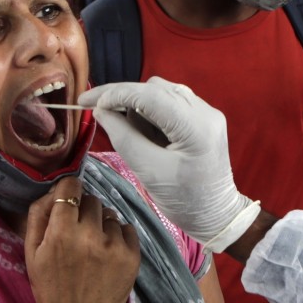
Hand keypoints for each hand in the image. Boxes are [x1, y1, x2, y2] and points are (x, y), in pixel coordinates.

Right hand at [25, 177, 139, 302]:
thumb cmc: (49, 287)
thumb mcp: (31, 252)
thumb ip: (39, 214)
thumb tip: (55, 188)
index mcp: (62, 232)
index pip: (71, 187)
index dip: (68, 192)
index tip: (69, 201)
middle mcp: (91, 234)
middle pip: (91, 200)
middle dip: (84, 211)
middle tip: (78, 232)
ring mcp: (115, 245)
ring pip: (110, 215)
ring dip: (102, 225)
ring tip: (93, 248)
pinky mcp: (133, 255)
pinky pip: (127, 228)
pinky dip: (118, 237)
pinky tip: (107, 254)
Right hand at [78, 77, 261, 251]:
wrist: (216, 214)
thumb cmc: (183, 199)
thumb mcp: (148, 171)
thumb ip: (123, 137)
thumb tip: (101, 111)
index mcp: (196, 126)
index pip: (149, 95)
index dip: (114, 93)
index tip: (85, 101)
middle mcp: (206, 111)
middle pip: (156, 88)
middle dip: (124, 97)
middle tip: (100, 114)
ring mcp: (208, 112)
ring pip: (163, 91)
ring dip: (138, 104)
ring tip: (128, 129)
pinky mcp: (205, 117)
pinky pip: (172, 101)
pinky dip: (152, 110)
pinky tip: (145, 129)